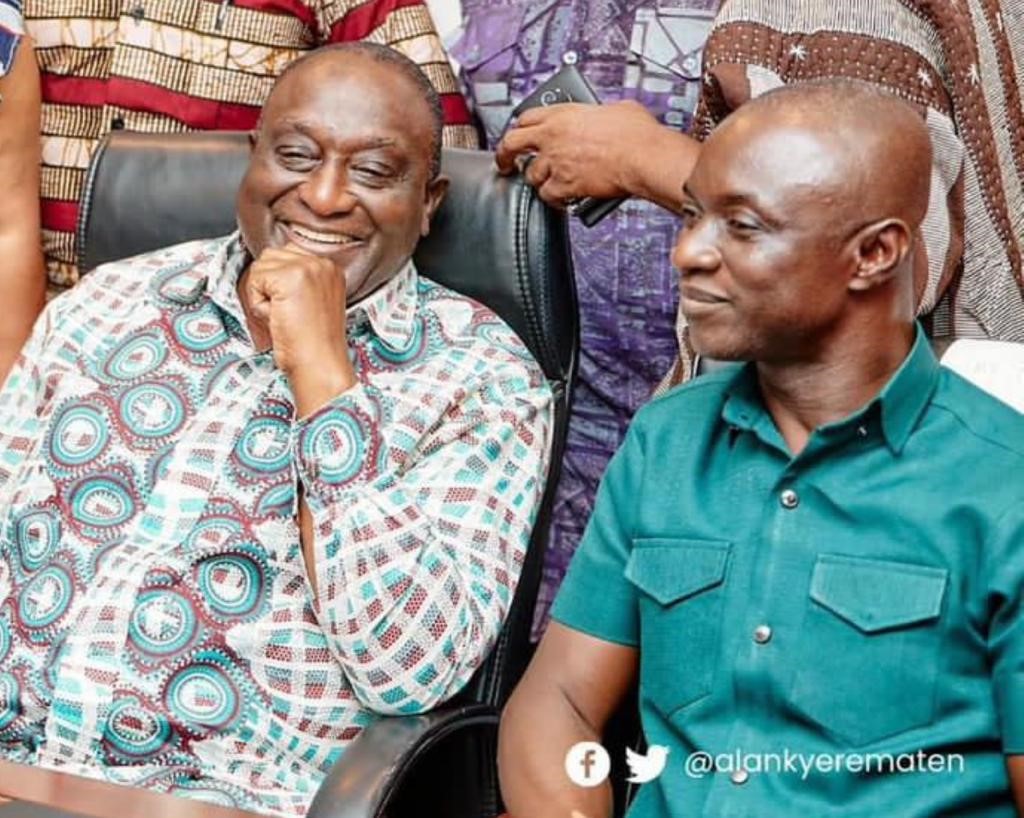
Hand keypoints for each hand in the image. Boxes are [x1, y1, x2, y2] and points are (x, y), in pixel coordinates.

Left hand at [243, 243, 356, 414]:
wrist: (319, 364)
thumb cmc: (314, 344)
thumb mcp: (314, 302)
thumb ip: (298, 280)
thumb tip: (269, 270)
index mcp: (331, 268)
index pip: (287, 255)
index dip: (278, 283)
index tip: (293, 308)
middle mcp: (323, 263)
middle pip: (271, 257)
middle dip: (269, 286)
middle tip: (289, 314)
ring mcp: (307, 267)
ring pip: (261, 267)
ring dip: (263, 294)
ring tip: (284, 315)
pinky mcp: (289, 277)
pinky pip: (254, 280)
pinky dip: (258, 303)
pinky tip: (278, 318)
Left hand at [495, 100, 663, 205]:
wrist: (642, 156)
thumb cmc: (636, 133)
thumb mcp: (616, 109)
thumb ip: (599, 115)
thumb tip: (604, 118)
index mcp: (562, 114)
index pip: (526, 117)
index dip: (520, 127)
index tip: (520, 133)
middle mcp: (552, 137)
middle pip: (512, 143)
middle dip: (505, 155)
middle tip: (505, 163)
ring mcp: (555, 162)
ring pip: (531, 175)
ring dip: (538, 180)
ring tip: (548, 183)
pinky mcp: (564, 185)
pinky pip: (547, 196)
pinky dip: (553, 200)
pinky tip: (560, 200)